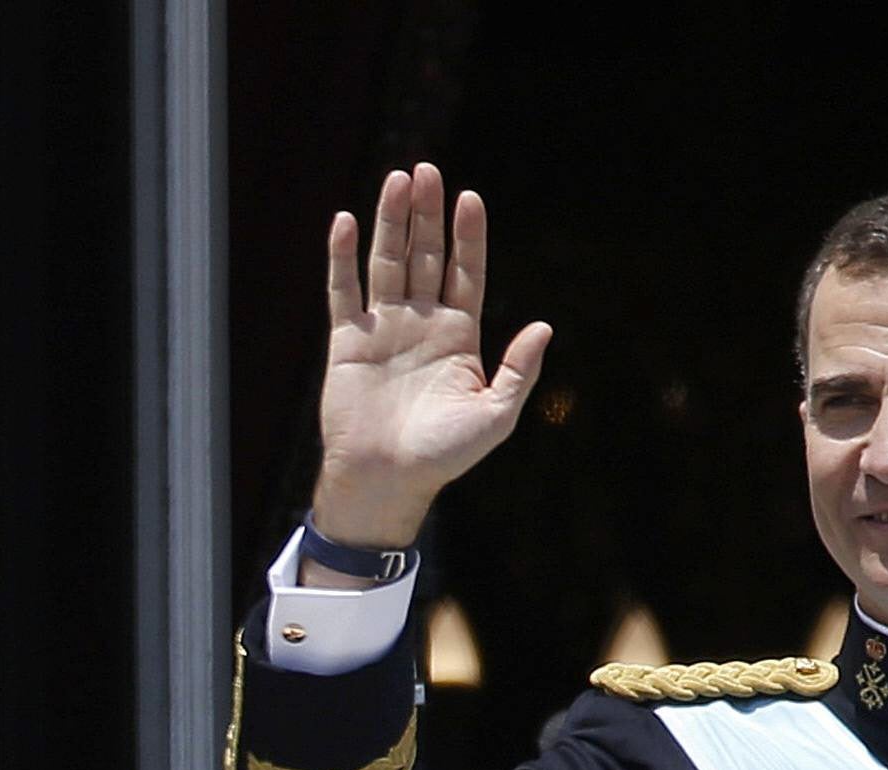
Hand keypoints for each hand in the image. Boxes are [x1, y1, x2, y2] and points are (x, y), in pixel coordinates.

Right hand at [311, 163, 551, 551]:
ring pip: (388, 262)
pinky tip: (344, 221)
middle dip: (428, 215)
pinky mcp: (347, 341)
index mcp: (459, 337)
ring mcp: (383, 329)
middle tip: (428, 171)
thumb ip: (519, 371)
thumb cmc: (442, 456)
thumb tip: (545, 326)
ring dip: (390, 221)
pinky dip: (342, 256)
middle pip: (426, 256)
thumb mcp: (495, 416)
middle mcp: (421, 324)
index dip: (468, 236)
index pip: (466, 272)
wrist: (386, 481)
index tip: (470, 199)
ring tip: (396, 179)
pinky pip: (343, 290)